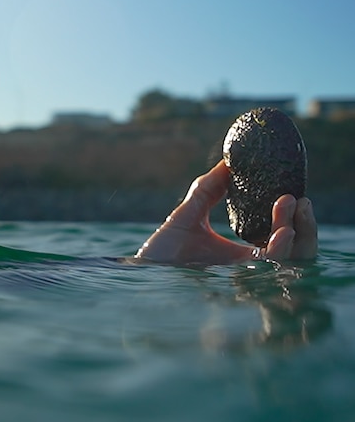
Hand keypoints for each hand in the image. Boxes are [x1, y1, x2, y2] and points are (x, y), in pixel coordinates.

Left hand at [134, 160, 316, 264]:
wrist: (141, 273)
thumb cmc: (162, 252)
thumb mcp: (188, 216)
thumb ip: (209, 190)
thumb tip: (228, 161)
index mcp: (245, 256)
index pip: (281, 240)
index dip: (293, 220)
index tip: (292, 193)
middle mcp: (251, 270)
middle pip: (297, 253)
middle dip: (306, 226)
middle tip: (300, 198)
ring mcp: (248, 280)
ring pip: (293, 262)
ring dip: (299, 233)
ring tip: (292, 203)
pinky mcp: (239, 286)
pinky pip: (272, 271)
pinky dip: (282, 249)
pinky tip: (282, 230)